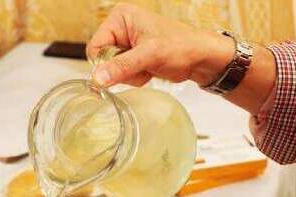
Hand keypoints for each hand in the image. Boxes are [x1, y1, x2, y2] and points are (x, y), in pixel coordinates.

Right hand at [87, 2, 233, 87]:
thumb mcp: (149, 56)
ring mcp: (126, 42)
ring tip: (147, 67)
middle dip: (121, 69)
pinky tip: (148, 71)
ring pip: (111, 69)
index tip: (124, 68)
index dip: (106, 63)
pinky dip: (133, 77)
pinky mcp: (131, 55)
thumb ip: (121, 67)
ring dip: (128, 75)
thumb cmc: (181, 47)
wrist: (201, 58)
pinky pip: (120, 73)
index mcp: (120, 18)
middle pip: (102, 59)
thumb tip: (97, 78)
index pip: (95, 47)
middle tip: (141, 66)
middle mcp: (120, 28)